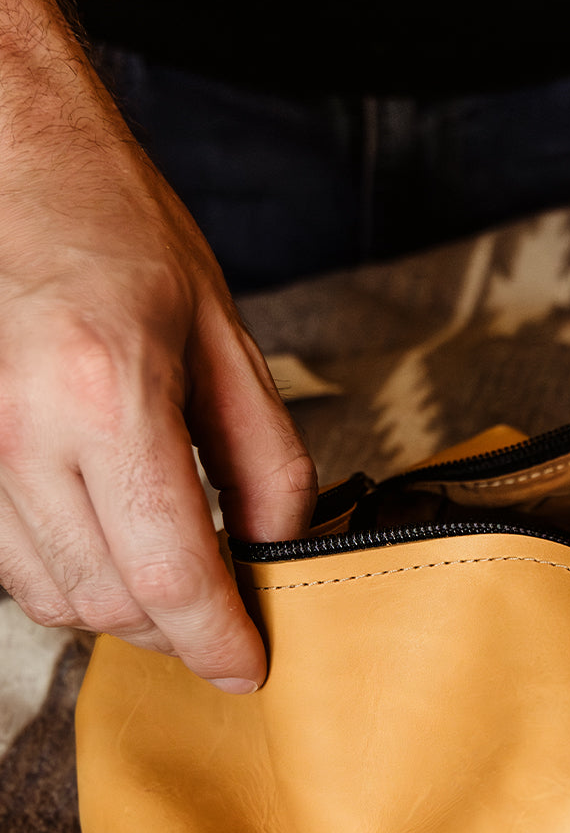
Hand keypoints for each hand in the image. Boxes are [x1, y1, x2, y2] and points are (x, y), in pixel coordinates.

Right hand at [0, 76, 315, 688]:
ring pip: (52, 599)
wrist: (10, 166)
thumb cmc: (117, 232)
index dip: (217, 639)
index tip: (249, 665)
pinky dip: (67, 577)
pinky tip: (106, 538)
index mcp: (107, 396)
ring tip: (169, 569)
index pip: (170, 575)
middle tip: (223, 610)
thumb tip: (279, 551)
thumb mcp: (225, 338)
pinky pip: (9, 565)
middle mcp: (23, 434)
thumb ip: (266, 459)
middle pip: (109, 604)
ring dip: (121, 609)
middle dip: (177, 629)